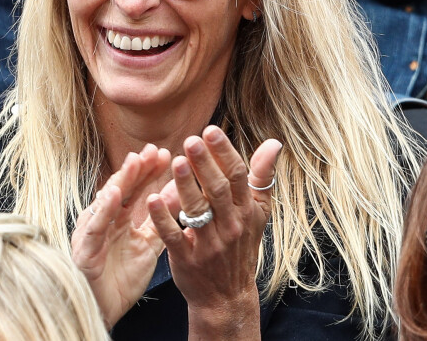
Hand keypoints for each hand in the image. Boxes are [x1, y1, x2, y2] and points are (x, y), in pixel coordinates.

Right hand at [72, 143, 170, 328]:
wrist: (106, 312)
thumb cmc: (122, 278)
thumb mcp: (148, 245)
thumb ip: (161, 220)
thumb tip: (177, 193)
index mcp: (119, 217)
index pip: (136, 188)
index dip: (149, 171)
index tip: (167, 154)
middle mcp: (103, 218)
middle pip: (122, 188)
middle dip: (138, 168)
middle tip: (154, 150)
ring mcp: (92, 231)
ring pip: (107, 200)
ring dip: (121, 180)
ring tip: (135, 161)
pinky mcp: (84, 249)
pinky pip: (95, 226)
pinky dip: (103, 209)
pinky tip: (113, 193)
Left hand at [147, 126, 281, 339]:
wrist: (227, 297)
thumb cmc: (241, 246)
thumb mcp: (257, 213)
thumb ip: (262, 177)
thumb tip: (274, 143)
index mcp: (245, 211)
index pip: (237, 177)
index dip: (224, 152)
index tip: (211, 130)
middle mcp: (230, 226)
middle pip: (218, 190)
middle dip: (204, 164)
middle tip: (191, 139)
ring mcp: (209, 244)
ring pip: (197, 211)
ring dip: (185, 186)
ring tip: (175, 162)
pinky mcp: (187, 259)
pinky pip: (174, 236)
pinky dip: (163, 218)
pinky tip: (152, 199)